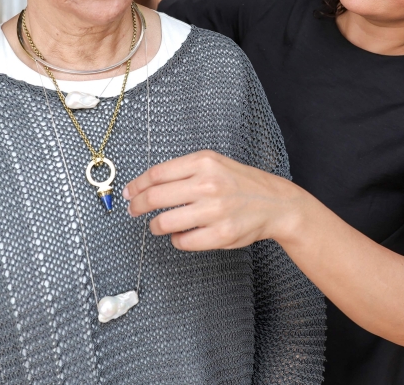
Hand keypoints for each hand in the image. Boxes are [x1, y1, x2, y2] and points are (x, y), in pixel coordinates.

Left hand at [123, 150, 304, 250]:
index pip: (157, 174)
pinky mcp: (220, 234)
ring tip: (157, 225)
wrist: (274, 203)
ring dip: (155, 226)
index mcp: (204, 163)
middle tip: (133, 210)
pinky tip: (182, 234)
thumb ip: (183, 171)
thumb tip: (145, 185)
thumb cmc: (239, 183)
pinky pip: (183, 241)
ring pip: (165, 223)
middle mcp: (208, 185)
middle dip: (137, 206)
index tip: (129, 192)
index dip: (137, 185)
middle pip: (155, 198)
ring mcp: (214, 211)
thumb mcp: (213, 164)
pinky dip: (176, 240)